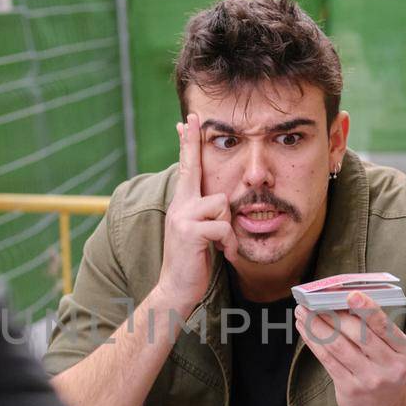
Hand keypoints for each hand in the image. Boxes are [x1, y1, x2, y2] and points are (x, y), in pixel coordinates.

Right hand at [155, 112, 238, 315]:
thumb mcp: (200, 232)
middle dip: (192, 141)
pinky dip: (229, 243)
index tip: (188, 121)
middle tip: (195, 117)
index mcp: (183, 203)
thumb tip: (220, 201)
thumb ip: (206, 213)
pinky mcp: (190, 231)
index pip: (187, 167)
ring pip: (222, 203)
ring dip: (229, 227)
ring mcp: (182, 217)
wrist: (176, 289)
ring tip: (222, 244)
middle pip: (192, 167)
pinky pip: (222, 226)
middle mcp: (179, 205)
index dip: (188, 144)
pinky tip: (222, 253)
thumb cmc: (193, 261)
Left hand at [295, 290, 405, 405]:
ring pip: (338, 346)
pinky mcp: (350, 390)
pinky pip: (328, 360)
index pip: (384, 326)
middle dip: (333, 314)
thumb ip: (376, 330)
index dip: (367, 309)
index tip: (351, 295)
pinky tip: (305, 330)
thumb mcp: (394, 352)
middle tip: (314, 301)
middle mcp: (390, 367)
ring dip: (317, 326)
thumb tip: (342, 301)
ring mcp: (369, 380)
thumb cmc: (386, 370)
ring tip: (302, 313)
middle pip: (358, 334)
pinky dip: (314, 342)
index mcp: (404, 351)